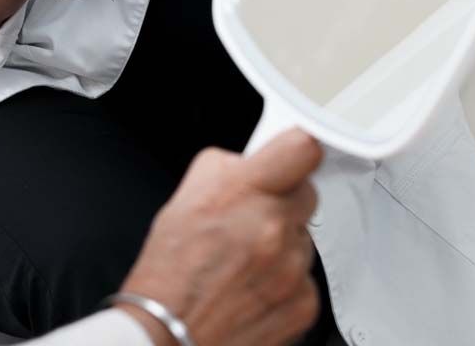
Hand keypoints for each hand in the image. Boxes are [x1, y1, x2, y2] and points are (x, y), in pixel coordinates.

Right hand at [117, 129, 322, 345]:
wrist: (166, 334)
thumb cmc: (170, 271)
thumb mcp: (187, 194)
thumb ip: (227, 166)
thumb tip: (252, 159)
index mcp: (246, 191)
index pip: (304, 148)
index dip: (300, 149)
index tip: (296, 155)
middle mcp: (274, 226)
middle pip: (308, 193)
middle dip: (286, 200)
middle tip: (258, 216)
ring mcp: (292, 267)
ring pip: (305, 237)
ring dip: (285, 243)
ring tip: (248, 260)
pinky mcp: (303, 303)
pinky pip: (307, 278)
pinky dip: (287, 282)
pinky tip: (256, 286)